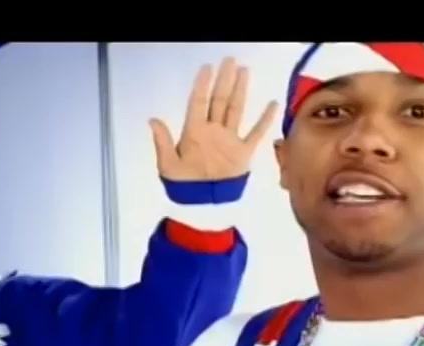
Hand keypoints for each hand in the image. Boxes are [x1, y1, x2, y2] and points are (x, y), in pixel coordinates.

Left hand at [150, 57, 277, 181]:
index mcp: (194, 133)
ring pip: (235, 110)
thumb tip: (152, 120)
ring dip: (239, 91)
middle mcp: (212, 132)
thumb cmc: (184, 187)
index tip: (206, 68)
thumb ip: (163, 141)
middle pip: (219, 100)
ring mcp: (228, 140)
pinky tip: (271, 104)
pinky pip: (255, 133)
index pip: (198, 103)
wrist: (204, 206)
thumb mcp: (168, 165)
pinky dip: (264, 119)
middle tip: (229, 61)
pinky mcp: (242, 153)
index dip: (202, 85)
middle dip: (223, 80)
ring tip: (243, 72)